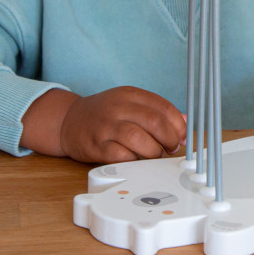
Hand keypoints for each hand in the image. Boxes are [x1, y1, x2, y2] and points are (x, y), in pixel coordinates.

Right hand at [57, 86, 186, 163]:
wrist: (68, 121)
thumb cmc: (104, 114)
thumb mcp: (129, 104)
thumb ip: (156, 112)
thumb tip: (185, 123)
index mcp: (130, 94)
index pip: (163, 107)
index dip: (178, 125)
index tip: (182, 137)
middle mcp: (118, 107)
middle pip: (154, 122)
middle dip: (169, 139)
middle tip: (171, 148)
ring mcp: (106, 126)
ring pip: (139, 139)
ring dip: (153, 151)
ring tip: (154, 155)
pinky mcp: (96, 145)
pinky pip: (121, 155)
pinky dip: (134, 160)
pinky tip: (136, 159)